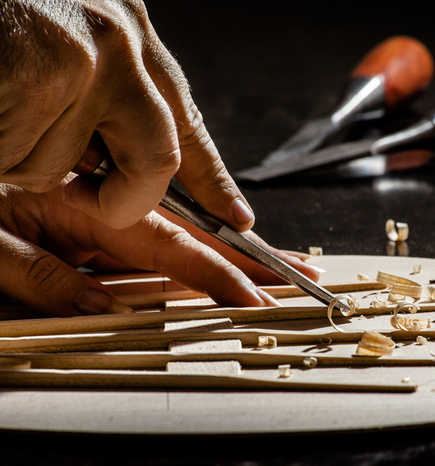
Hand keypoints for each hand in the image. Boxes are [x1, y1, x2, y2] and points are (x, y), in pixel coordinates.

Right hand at [0, 0, 252, 230]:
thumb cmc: (7, 19)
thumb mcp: (72, 41)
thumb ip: (113, 97)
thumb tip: (135, 166)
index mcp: (130, 32)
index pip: (188, 118)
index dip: (214, 178)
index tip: (238, 217)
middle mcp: (121, 39)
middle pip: (158, 160)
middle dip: (124, 198)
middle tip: (93, 201)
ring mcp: (85, 55)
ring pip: (68, 167)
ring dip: (26, 158)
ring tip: (5, 103)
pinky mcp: (41, 73)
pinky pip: (25, 156)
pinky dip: (2, 148)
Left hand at [0, 179, 320, 316]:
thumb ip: (38, 273)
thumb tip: (102, 303)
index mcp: (80, 204)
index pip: (168, 245)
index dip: (216, 273)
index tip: (253, 295)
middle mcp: (104, 199)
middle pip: (196, 231)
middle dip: (249, 254)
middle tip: (297, 270)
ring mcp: (105, 203)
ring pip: (185, 227)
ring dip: (234, 247)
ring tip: (274, 261)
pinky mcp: (96, 208)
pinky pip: (161, 227)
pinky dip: (200, 239)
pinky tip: (223, 248)